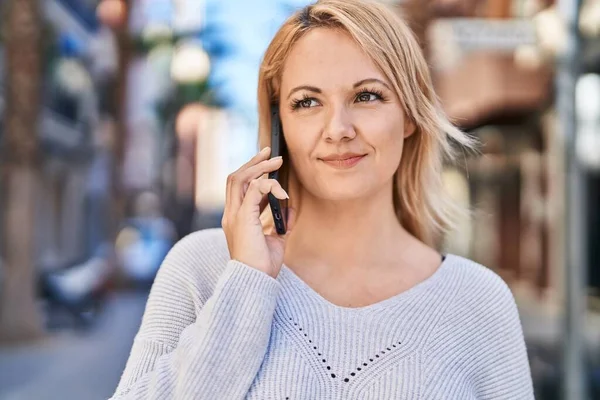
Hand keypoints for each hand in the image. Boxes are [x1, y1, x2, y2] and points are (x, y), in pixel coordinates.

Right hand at [222, 147, 294, 277]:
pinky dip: (269, 186)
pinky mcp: (243, 217)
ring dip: (259, 166)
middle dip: (253, 162)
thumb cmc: (263, 265)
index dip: (251, 173)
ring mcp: (234, 215)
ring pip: (239, 178)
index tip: (266, 165)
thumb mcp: (276, 239)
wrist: (255, 280)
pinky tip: (282, 192)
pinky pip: (254, 189)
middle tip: (270, 153)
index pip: (238, 188)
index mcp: (236, 219)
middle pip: (235, 178)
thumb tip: (289, 206)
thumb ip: (280, 222)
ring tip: (276, 161)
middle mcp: (231, 214)